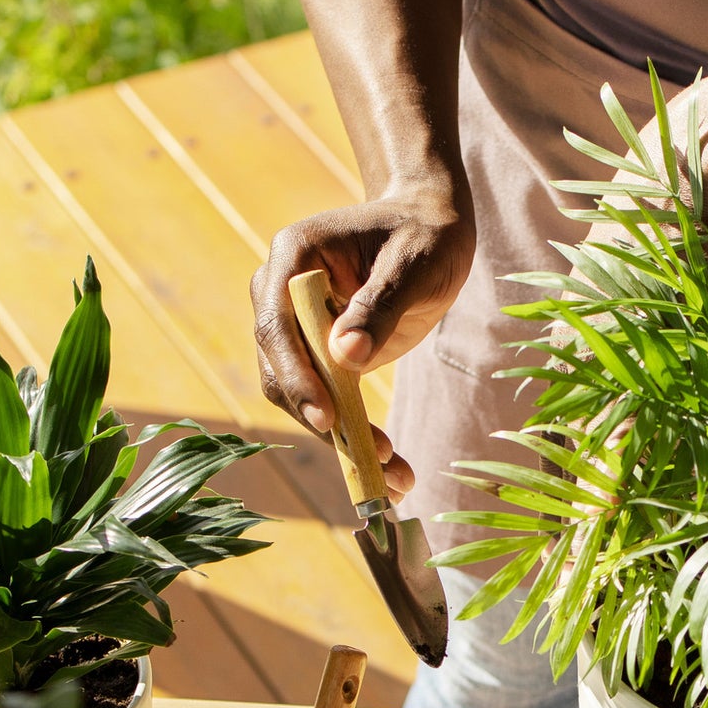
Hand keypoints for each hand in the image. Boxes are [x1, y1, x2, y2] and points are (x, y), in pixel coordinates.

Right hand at [251, 191, 474, 500]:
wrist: (429, 227)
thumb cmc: (424, 234)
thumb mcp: (414, 263)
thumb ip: (380, 306)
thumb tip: (345, 356)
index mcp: (294, 257)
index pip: (278, 326)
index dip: (298, 376)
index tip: (328, 418)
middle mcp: (280, 295)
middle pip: (283, 372)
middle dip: (326, 423)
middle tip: (377, 462)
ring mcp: (297, 331)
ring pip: (302, 399)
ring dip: (344, 442)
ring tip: (394, 480)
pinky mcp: (320, 359)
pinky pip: (329, 405)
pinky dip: (356, 438)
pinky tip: (391, 470)